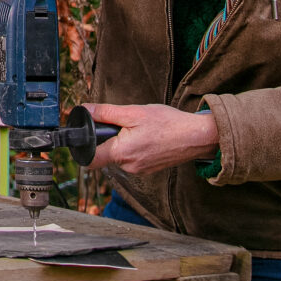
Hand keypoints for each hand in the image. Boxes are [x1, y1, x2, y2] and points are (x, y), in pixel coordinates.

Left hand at [87, 102, 218, 174]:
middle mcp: (129, 166)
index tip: (85, 135)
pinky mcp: (148, 169)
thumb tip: (86, 110)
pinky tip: (147, 137)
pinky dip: (134, 147)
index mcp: (122, 153)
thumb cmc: (168, 124)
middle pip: (105, 154)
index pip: (90, 159)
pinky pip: (132, 158)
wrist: (196, 137)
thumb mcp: (133, 112)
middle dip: (108, 138)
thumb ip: (106, 113)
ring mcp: (139, 170)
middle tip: (123, 124)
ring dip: (123, 142)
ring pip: (119, 156)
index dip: (83, 147)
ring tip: (139, 129)